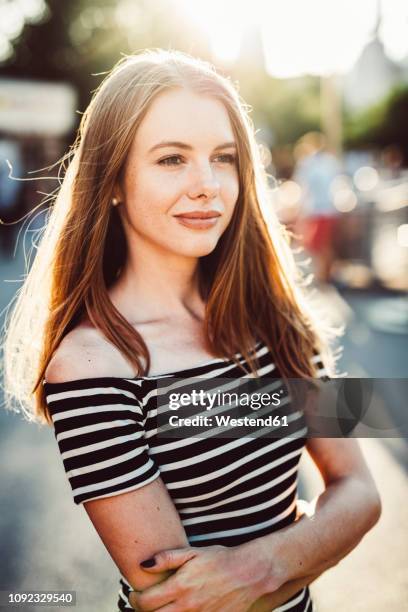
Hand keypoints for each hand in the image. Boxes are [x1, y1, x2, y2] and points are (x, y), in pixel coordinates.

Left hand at [129, 544, 268, 610]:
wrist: (249, 574)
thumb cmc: (220, 559)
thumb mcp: (193, 553)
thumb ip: (167, 558)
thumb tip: (142, 564)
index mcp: (180, 586)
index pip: (145, 602)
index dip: (135, 599)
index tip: (135, 594)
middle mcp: (187, 606)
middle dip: (143, 611)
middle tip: (143, 603)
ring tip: (159, 607)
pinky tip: (178, 610)